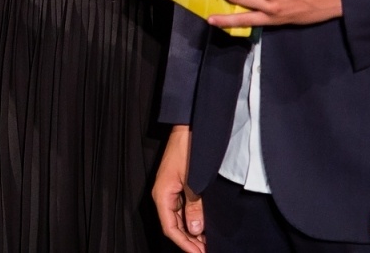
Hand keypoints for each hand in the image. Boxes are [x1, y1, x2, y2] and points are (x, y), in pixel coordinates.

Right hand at [153, 125, 204, 252]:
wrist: (188, 128)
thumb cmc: (187, 149)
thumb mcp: (193, 180)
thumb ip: (193, 205)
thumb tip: (194, 228)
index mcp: (162, 194)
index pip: (170, 227)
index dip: (184, 244)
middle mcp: (164, 195)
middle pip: (174, 226)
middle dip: (189, 241)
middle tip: (207, 250)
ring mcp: (171, 191)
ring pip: (179, 219)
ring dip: (192, 232)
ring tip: (208, 242)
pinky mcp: (179, 186)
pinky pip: (183, 209)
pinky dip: (193, 220)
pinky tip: (204, 226)